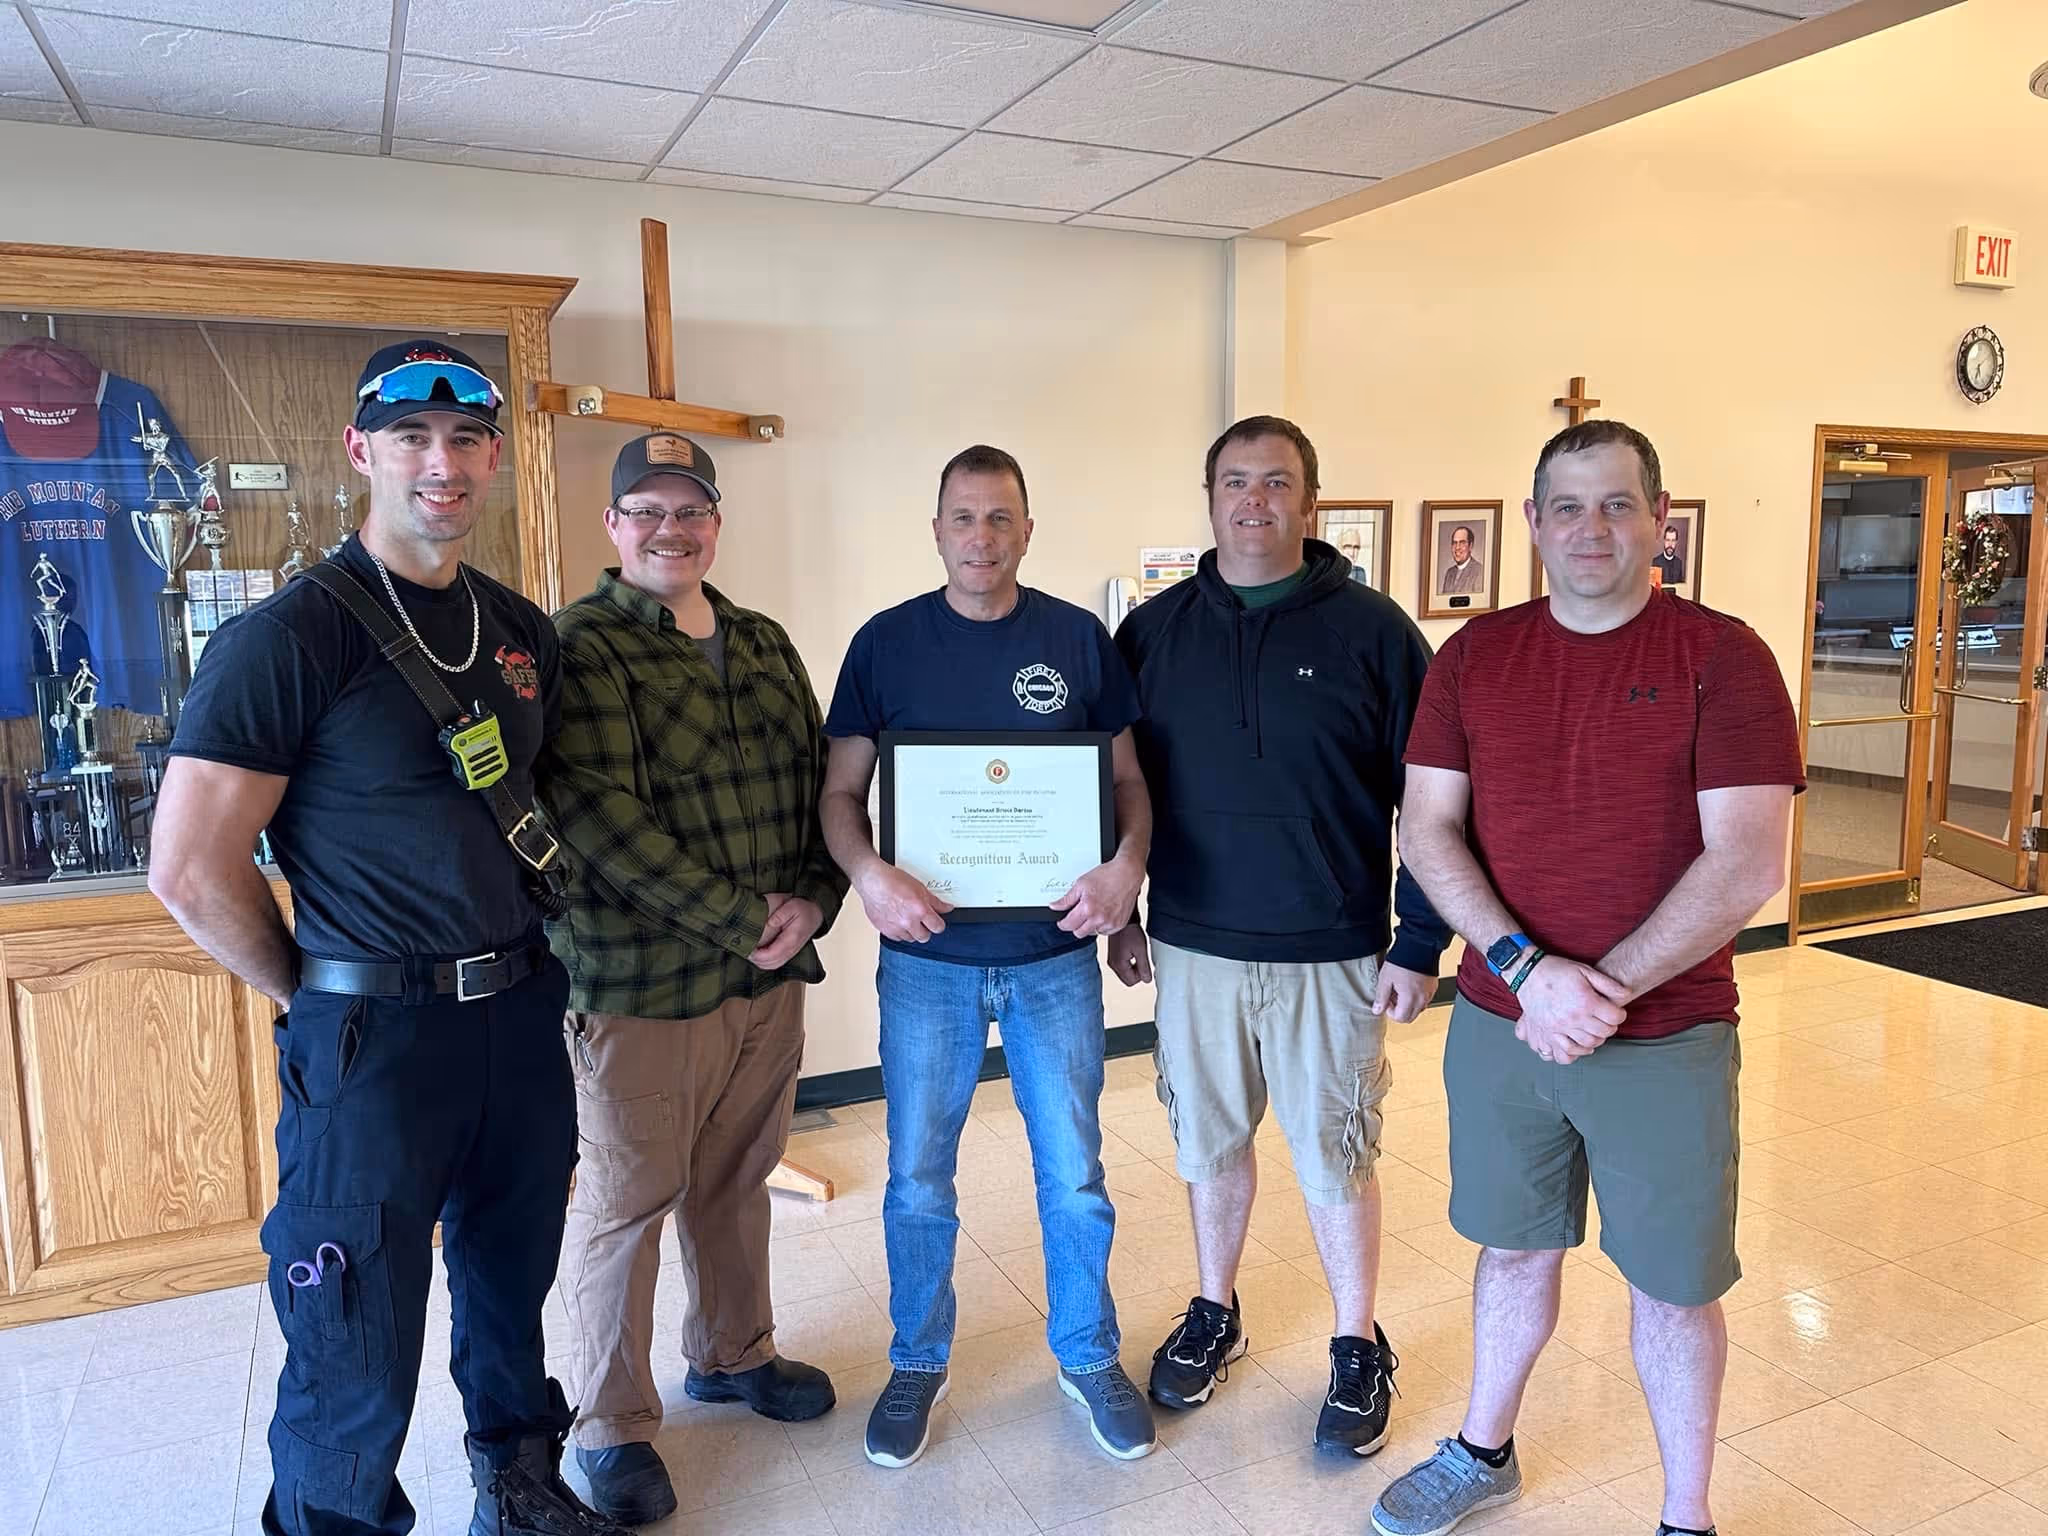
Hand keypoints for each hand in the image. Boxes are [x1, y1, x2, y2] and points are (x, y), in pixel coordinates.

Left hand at [749, 895, 823, 970]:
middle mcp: (792, 950)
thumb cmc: (804, 909)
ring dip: (759, 962)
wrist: (815, 913)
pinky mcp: (789, 953)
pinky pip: (775, 963)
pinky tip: (757, 954)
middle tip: (744, 950)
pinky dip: (765, 962)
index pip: (772, 954)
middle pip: (771, 964)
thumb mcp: (793, 906)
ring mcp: (791, 953)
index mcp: (792, 940)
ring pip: (772, 966)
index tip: (747, 949)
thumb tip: (769, 923)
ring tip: (749, 952)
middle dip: (756, 960)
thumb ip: (781, 914)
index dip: (757, 955)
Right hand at [854, 863, 951, 943]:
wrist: (872, 882)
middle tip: (922, 921)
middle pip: (924, 937)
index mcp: (919, 910)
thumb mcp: (919, 888)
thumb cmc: (893, 881)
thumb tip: (947, 908)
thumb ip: (935, 902)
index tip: (936, 922)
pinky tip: (897, 921)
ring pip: (910, 939)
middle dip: (925, 930)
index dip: (938, 924)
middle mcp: (908, 922)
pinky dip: (899, 932)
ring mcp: (896, 928)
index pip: (938, 927)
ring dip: (911, 931)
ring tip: (907, 918)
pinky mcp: (885, 930)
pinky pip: (897, 938)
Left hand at [1051, 854, 1143, 936]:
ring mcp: (1111, 923)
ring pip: (1093, 933)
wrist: (1128, 873)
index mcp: (1088, 908)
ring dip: (1090, 925)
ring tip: (1094, 910)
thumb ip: (1067, 899)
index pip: (1069, 925)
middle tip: (1077, 915)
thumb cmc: (1107, 875)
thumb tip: (1055, 906)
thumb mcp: (1082, 883)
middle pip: (1079, 933)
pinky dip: (1102, 925)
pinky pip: (1105, 931)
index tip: (1063, 921)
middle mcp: (1099, 918)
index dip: (1063, 924)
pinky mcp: (1119, 924)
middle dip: (1075, 925)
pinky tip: (1103, 913)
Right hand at [1108, 923, 1152, 986]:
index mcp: (1119, 965)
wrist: (1123, 921)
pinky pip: (1123, 967)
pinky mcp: (1113, 956)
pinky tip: (1133, 953)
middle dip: (1137, 973)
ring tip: (1137, 954)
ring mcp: (1112, 960)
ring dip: (1133, 968)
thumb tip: (1147, 980)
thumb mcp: (1141, 950)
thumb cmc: (1130, 932)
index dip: (1141, 975)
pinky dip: (1129, 963)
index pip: (1132, 982)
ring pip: (1125, 974)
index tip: (1144, 963)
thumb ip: (1144, 967)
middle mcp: (1113, 964)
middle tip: (1141, 959)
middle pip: (1128, 980)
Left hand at [1372, 962, 1432, 1023]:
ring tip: (1400, 990)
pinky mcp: (1433, 987)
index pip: (1400, 1018)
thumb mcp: (1386, 979)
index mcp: (1410, 999)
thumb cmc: (1402, 960)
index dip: (1390, 1012)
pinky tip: (1409, 986)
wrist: (1419, 946)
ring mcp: (1429, 994)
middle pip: (1410, 1017)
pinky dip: (1416, 998)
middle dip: (1399, 1011)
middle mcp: (1422, 999)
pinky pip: (1425, 1000)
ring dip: (1408, 1005)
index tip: (1386, 1002)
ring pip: (1418, 1009)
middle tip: (1392, 998)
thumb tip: (1377, 1010)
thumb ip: (1381, 997)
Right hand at [1512, 958, 1628, 1062]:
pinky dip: (1577, 1052)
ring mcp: (1560, 1028)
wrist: (1527, 973)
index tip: (1615, 1011)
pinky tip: (1580, 1043)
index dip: (1619, 1014)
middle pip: (1604, 1032)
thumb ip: (1608, 984)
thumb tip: (1627, 994)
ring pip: (1589, 1044)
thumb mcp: (1585, 970)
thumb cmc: (1557, 970)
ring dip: (1596, 1039)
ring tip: (1594, 1029)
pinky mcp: (1548, 1033)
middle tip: (1605, 1019)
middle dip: (1609, 1026)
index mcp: (1586, 1001)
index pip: (1615, 1017)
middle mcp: (1574, 1017)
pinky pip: (1566, 1052)